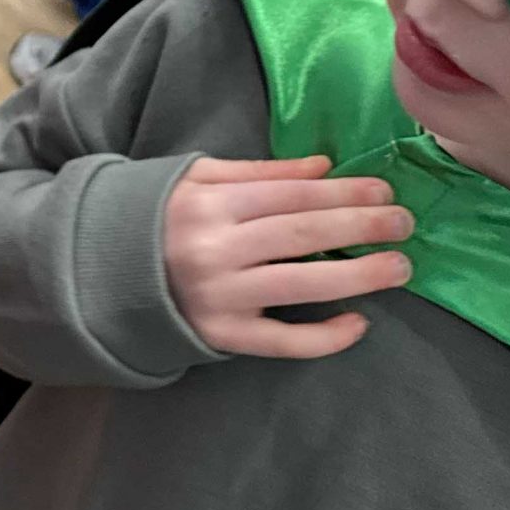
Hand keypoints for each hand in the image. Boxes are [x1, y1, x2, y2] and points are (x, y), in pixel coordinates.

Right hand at [163, 155, 413, 359]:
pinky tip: (359, 323)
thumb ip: (260, 172)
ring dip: (360, 275)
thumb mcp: (198, 180)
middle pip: (303, 234)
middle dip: (362, 225)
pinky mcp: (223, 336)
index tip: (384, 190)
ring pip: (302, 285)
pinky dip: (325, 337)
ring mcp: (220, 296)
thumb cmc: (161, 219)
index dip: (343, 191)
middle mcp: (215, 248)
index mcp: (209, 204)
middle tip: (404, 223)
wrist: (104, 275)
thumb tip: (324, 167)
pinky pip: (283, 341)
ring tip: (400, 267)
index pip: (291, 195)